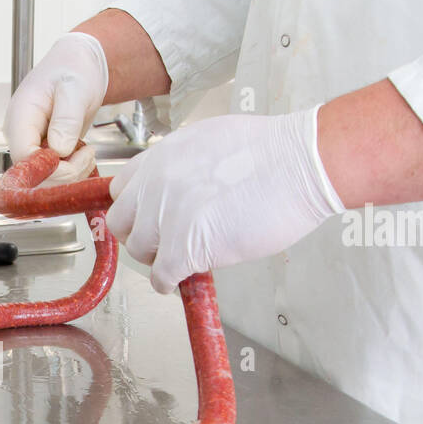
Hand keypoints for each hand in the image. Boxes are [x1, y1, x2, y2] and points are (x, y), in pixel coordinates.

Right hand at [3, 32, 108, 183]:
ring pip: (45, 179)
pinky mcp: (44, 154)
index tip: (74, 158)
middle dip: (64, 174)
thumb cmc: (73, 70)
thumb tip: (59, 150)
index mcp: (20, 117)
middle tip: (88, 154)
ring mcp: (31, 146)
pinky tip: (84, 155)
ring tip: (89, 152)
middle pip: (33, 175)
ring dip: (72, 174)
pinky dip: (73, 172)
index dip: (49, 168)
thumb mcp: (74, 89)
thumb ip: (66, 119)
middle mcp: (21, 136)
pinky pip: (54, 175)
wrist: (78, 67)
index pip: (23, 158)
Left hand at [106, 106, 344, 293]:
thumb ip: (181, 165)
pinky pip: (160, 276)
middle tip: (164, 242)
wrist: (300, 164)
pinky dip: (167, 282)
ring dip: (157, 258)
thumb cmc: (271, 152)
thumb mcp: (208, 141)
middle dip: (141, 234)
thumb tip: (177, 189)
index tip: (148, 218)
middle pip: (122, 222)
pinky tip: (180, 280)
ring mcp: (166, 216)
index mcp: (160, 157)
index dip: (137, 208)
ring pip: (139, 250)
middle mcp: (155, 184)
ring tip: (180, 259)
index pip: (122, 189)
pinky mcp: (184, 247)